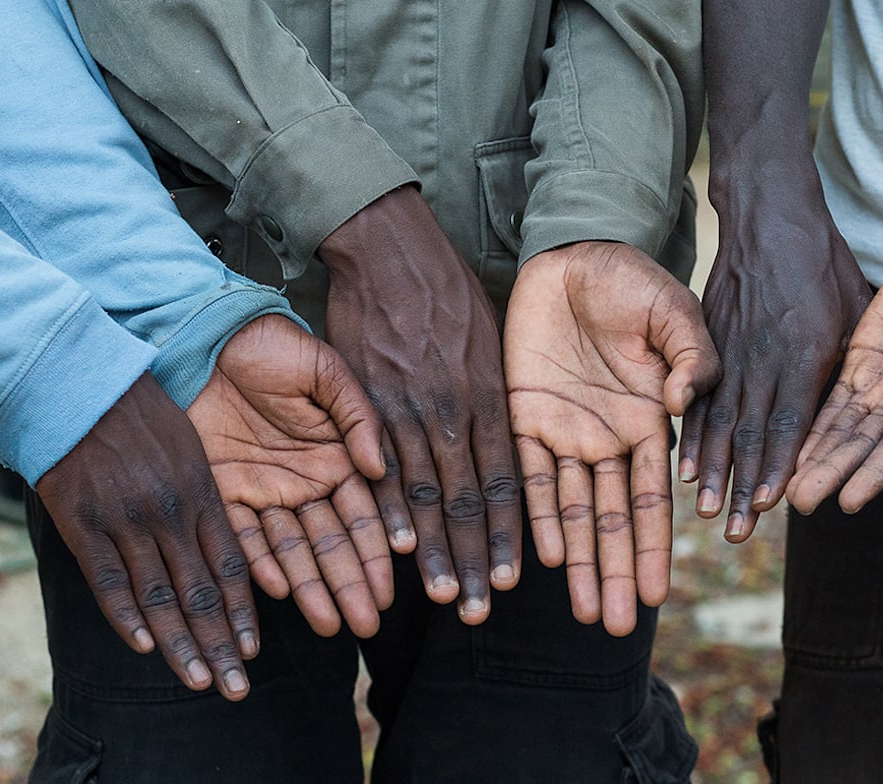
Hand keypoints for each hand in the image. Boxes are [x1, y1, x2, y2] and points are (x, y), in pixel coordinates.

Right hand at [36, 374, 257, 700]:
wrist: (75, 380)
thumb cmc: (136, 411)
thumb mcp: (189, 445)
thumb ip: (205, 495)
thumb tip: (220, 545)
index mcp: (203, 491)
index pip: (232, 565)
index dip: (243, 613)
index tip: (252, 650)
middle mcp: (171, 511)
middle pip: (203, 592)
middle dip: (221, 645)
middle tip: (236, 688)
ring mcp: (127, 519)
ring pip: (160, 595)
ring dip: (182, 644)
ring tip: (201, 681)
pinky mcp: (83, 522)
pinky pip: (109, 579)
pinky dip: (127, 616)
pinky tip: (145, 646)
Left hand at [187, 315, 386, 637]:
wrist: (208, 333)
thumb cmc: (275, 345)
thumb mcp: (328, 372)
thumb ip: (358, 416)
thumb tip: (381, 468)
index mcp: (338, 456)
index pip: (364, 515)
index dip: (377, 553)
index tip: (390, 589)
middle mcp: (304, 482)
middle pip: (331, 543)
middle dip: (349, 585)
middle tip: (365, 624)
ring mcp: (263, 490)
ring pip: (291, 550)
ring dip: (310, 588)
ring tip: (329, 624)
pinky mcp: (221, 491)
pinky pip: (242, 536)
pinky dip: (259, 563)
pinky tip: (279, 590)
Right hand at [319, 186, 519, 622]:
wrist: (391, 248)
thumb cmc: (449, 294)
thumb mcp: (493, 342)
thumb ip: (500, 399)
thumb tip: (514, 450)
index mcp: (493, 395)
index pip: (505, 480)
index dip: (508, 533)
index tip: (511, 579)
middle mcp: (456, 408)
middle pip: (469, 499)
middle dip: (474, 558)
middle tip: (478, 609)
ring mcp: (410, 405)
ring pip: (428, 492)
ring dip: (435, 549)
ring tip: (441, 594)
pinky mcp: (368, 397)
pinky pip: (382, 464)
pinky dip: (391, 507)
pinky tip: (396, 545)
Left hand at [505, 242, 720, 635]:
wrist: (573, 254)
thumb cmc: (632, 283)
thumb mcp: (674, 314)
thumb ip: (691, 358)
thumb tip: (681, 403)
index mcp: (648, 423)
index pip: (652, 500)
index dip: (654, 548)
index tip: (660, 595)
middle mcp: (606, 440)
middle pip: (612, 520)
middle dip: (616, 574)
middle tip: (617, 628)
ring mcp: (563, 432)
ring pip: (571, 511)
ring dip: (579, 562)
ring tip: (586, 613)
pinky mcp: (521, 415)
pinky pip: (525, 475)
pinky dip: (536, 515)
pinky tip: (544, 558)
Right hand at [680, 178, 872, 540]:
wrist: (768, 212)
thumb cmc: (822, 261)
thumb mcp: (855, 306)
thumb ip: (856, 362)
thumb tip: (869, 414)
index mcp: (804, 349)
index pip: (791, 418)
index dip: (779, 463)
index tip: (769, 505)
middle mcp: (763, 355)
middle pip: (750, 430)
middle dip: (741, 483)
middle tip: (733, 530)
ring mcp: (730, 348)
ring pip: (719, 419)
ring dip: (712, 469)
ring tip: (703, 510)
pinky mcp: (707, 341)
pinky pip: (696, 395)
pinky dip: (691, 434)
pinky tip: (685, 465)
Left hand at [784, 212, 882, 513]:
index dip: (878, 469)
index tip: (852, 502)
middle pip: (867, 443)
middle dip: (835, 474)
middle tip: (799, 507)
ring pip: (846, 429)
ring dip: (819, 459)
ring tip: (787, 493)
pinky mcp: (864, 359)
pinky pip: (834, 400)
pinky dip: (814, 427)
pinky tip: (791, 452)